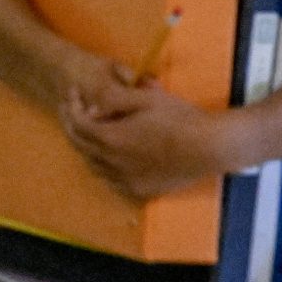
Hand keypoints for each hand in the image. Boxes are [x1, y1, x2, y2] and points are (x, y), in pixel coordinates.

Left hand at [60, 67, 235, 201]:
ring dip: (89, 148)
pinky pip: (112, 180)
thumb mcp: (147, 98)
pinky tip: (117, 158)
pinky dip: (106, 167)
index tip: (72, 93)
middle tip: (76, 111)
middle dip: (73, 126)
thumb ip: (116, 95)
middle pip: (80, 146)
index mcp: (110, 139)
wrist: (210, 147)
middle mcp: (111, 163)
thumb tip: (95, 92)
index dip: (71, 106)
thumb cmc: (181, 118)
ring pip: (94, 166)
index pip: (77, 123)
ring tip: (95, 134)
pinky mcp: (139, 189)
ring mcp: (124, 180)